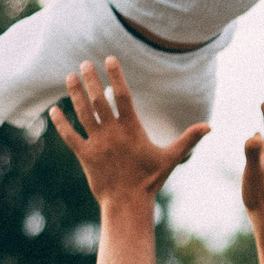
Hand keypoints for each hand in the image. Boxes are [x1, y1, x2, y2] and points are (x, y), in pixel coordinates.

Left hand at [50, 59, 207, 205]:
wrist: (128, 203)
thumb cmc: (150, 180)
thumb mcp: (171, 158)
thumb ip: (188, 139)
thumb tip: (209, 127)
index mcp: (132, 129)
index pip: (122, 96)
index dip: (116, 76)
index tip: (109, 59)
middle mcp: (112, 133)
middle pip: (99, 100)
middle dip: (91, 79)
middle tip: (84, 63)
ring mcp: (97, 144)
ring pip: (82, 113)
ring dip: (75, 94)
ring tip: (69, 77)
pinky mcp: (85, 156)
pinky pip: (70, 136)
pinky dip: (61, 123)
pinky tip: (53, 111)